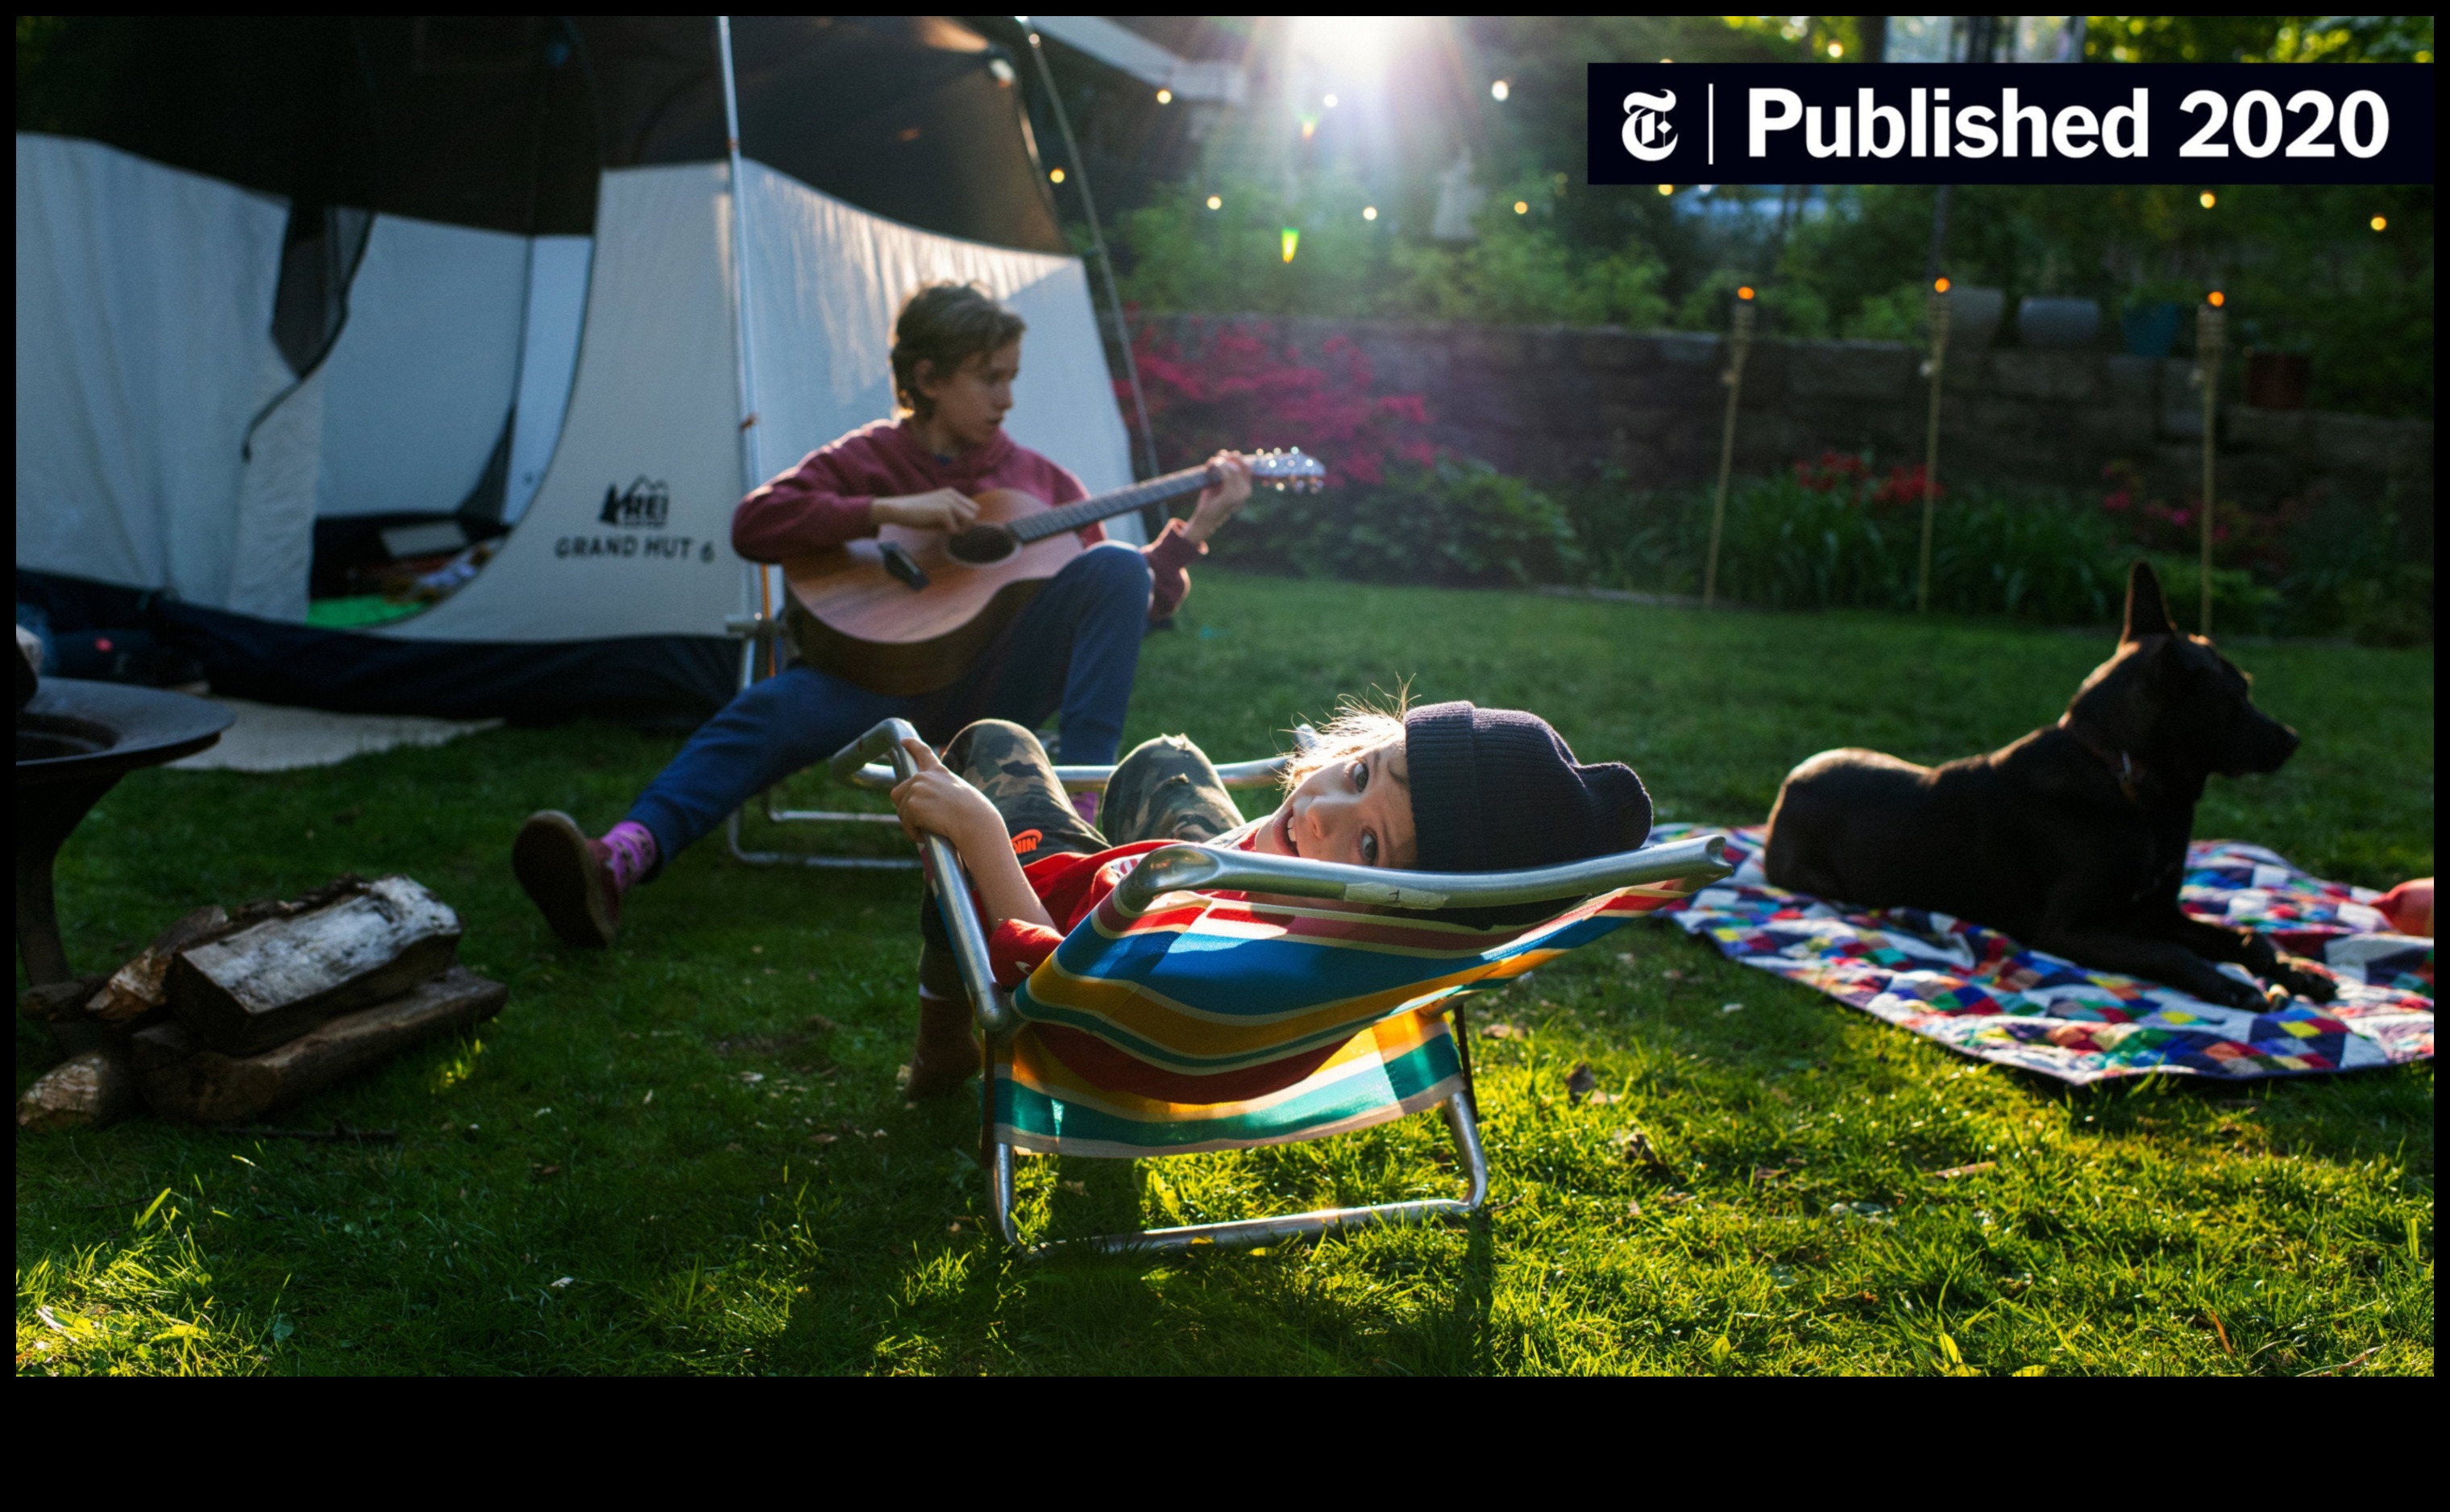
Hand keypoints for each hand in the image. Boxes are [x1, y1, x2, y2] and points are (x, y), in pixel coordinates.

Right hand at [871, 488, 978, 532]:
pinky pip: (956, 528)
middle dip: (967, 524)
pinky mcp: (943, 511)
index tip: (955, 525)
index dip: (967, 520)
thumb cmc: (917, 514)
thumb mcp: (937, 512)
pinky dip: (950, 532)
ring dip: (961, 529)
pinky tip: (939, 530)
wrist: (898, 510)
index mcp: (951, 493)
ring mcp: (948, 502)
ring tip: (947, 530)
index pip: (973, 508)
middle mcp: (952, 495)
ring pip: (970, 520)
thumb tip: (966, 528)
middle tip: (953, 530)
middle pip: (975, 513)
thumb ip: (952, 516)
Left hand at [888, 738, 1002, 850]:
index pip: (924, 753)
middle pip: (899, 793)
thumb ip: (942, 794)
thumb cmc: (975, 816)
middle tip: (923, 821)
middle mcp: (925, 777)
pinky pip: (906, 825)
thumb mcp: (960, 796)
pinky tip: (928, 834)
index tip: (904, 741)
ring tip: (933, 828)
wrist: (976, 823)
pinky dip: (914, 833)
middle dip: (907, 808)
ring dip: (913, 823)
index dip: (913, 746)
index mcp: (939, 773)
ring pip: (902, 811)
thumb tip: (930, 809)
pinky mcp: (912, 805)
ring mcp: (917, 789)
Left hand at [1184, 451, 1251, 544]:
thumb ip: (1225, 472)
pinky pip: (1227, 475)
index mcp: (1246, 489)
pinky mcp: (1230, 497)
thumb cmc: (1211, 501)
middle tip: (1218, 457)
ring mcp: (1240, 495)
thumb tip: (1226, 453)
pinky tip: (1211, 466)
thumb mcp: (1220, 484)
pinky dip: (1219, 467)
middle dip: (1230, 457)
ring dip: (1221, 462)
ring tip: (1211, 464)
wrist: (1204, 520)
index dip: (1237, 458)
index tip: (1224, 454)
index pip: (1248, 467)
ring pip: (1234, 469)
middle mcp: (1246, 492)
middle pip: (1243, 465)